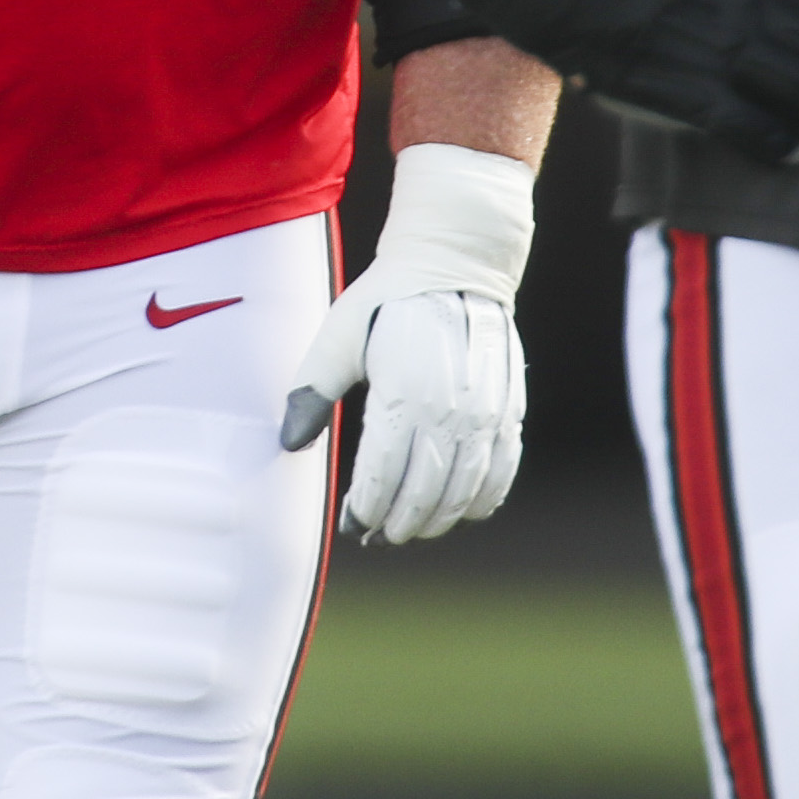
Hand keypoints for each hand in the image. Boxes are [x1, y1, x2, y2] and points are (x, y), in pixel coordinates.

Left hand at [275, 140, 536, 543]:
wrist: (457, 263)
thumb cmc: (389, 301)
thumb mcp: (338, 337)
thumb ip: (312, 390)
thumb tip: (289, 441)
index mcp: (403, 394)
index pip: (383, 477)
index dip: (367, 509)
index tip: (352, 521)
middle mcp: (449, 411)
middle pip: (425, 494)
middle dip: (399, 524)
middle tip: (378, 534)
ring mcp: (485, 414)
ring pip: (465, 492)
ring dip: (438, 520)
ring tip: (413, 529)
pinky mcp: (509, 409)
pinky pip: (502, 472)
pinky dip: (483, 500)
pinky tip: (462, 512)